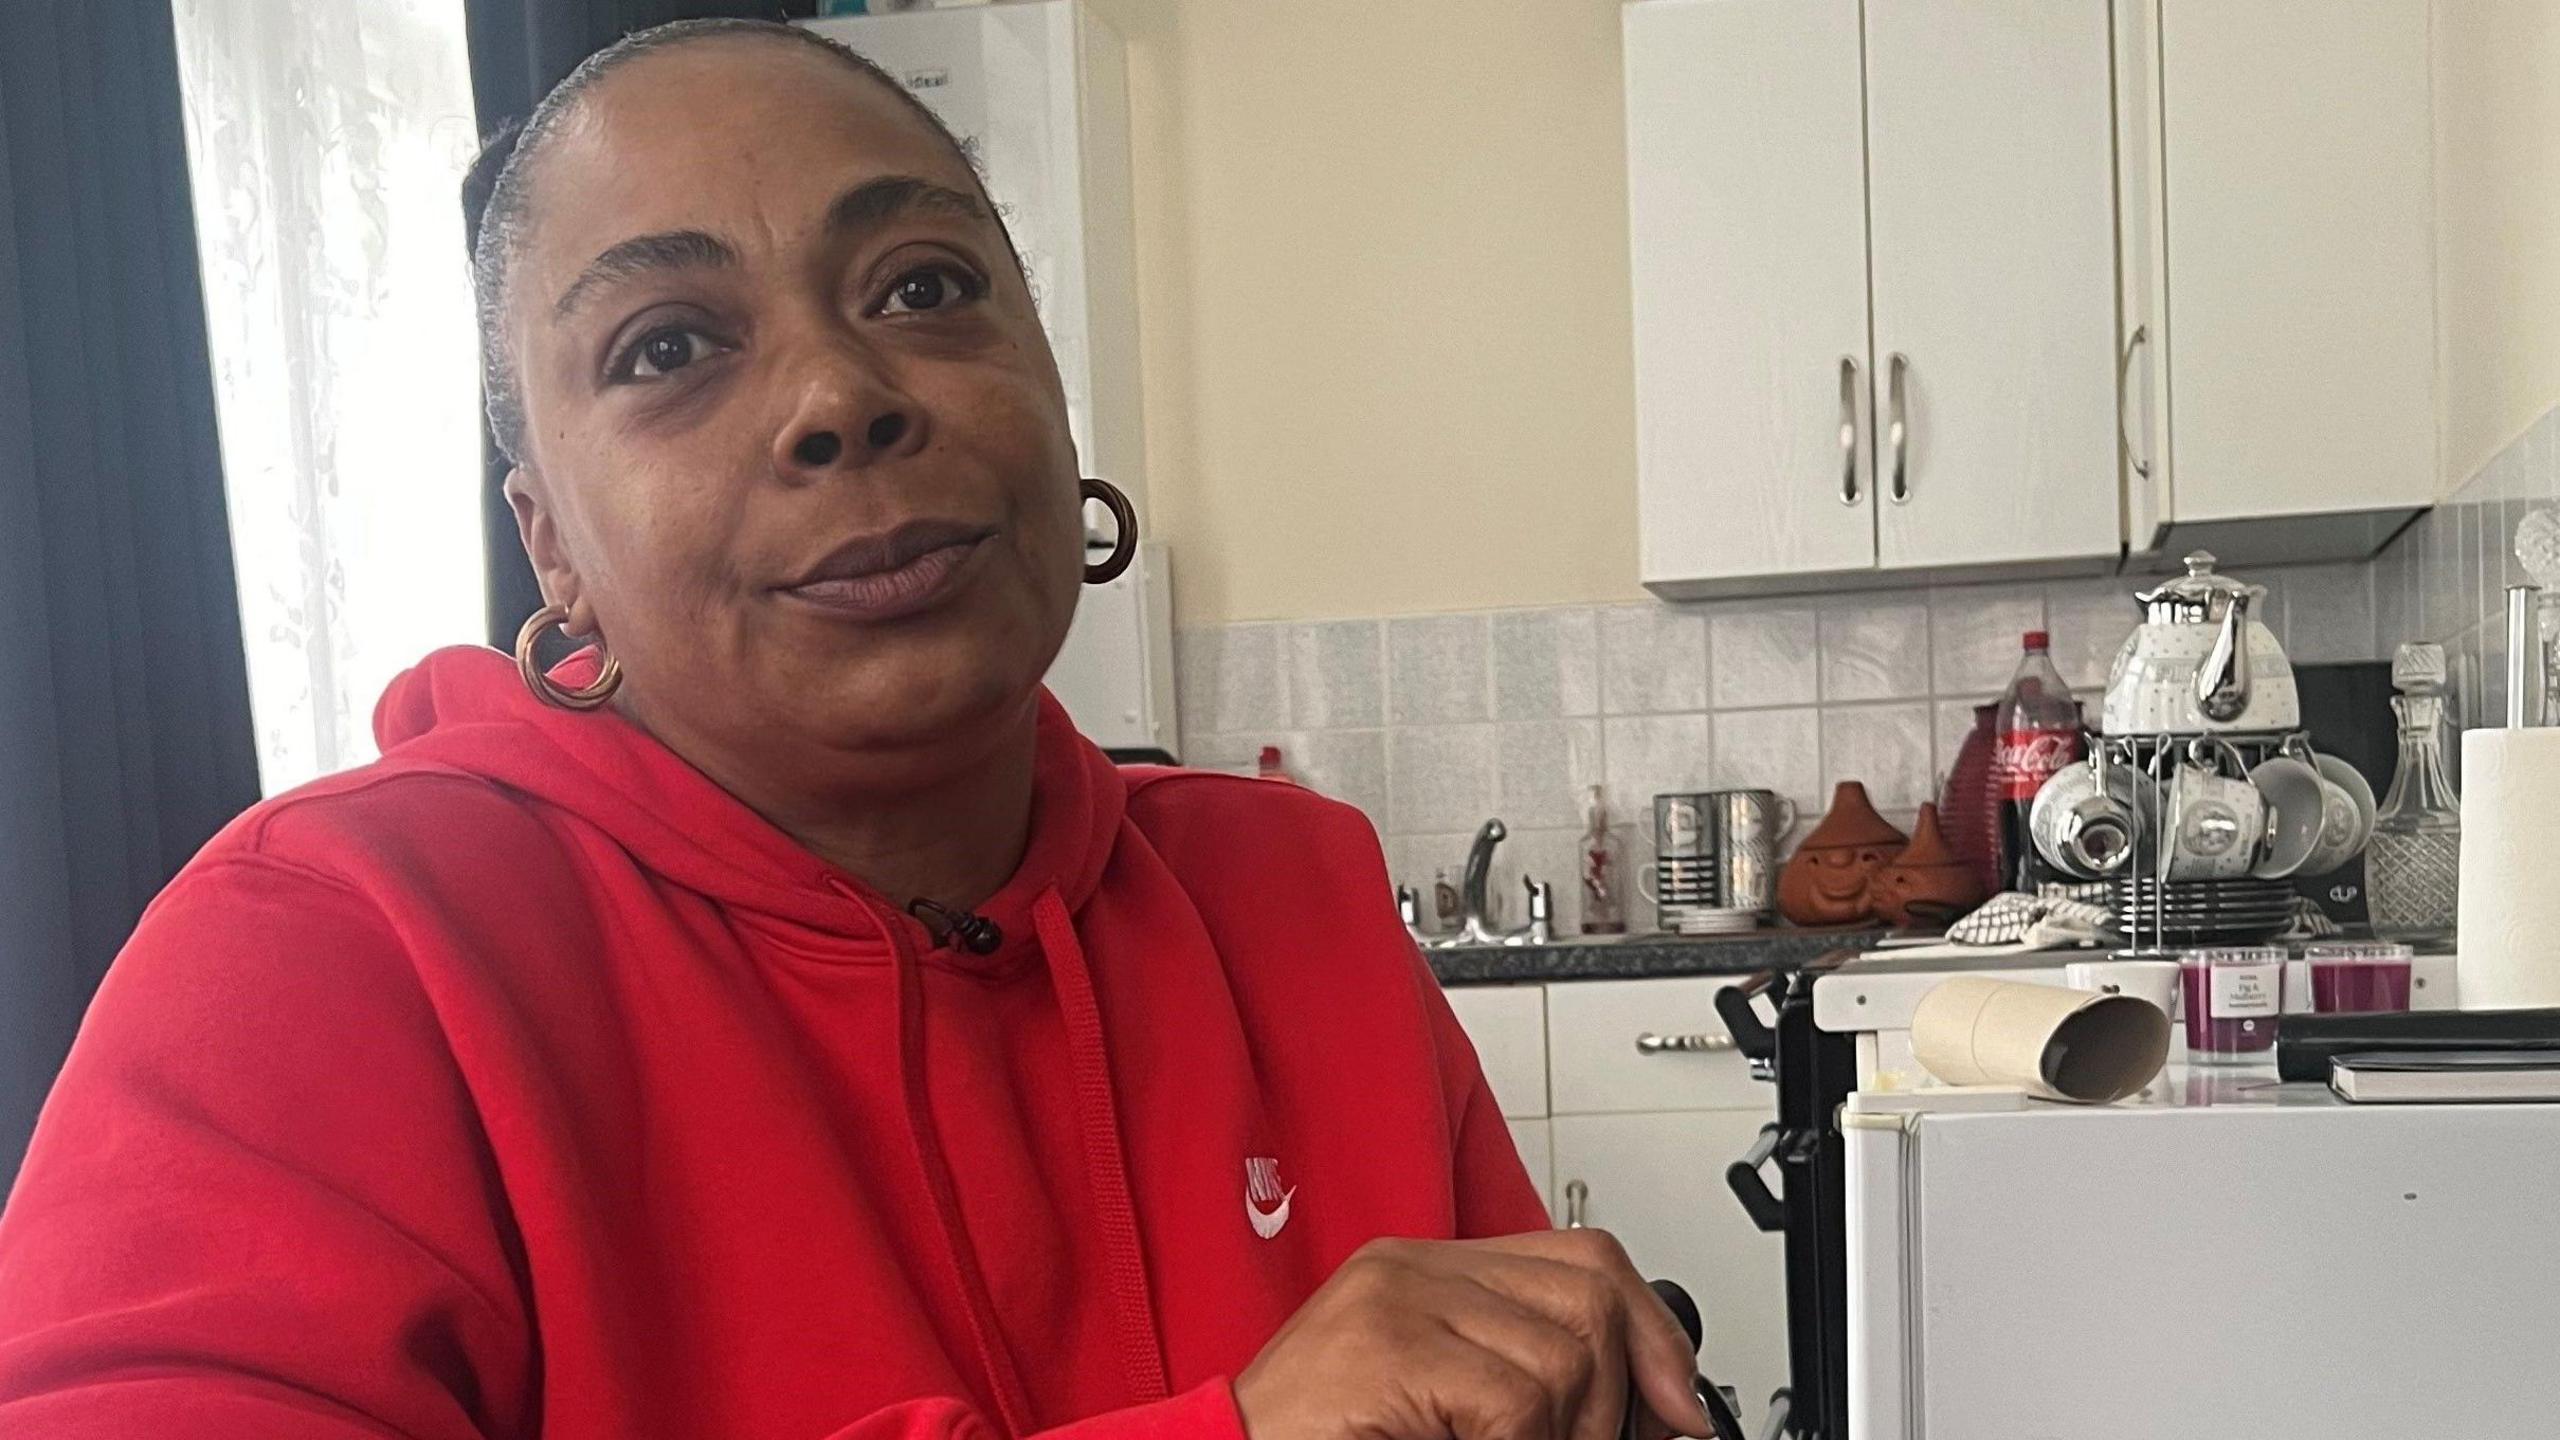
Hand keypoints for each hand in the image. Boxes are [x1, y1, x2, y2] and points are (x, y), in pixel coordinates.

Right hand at [1232, 1229, 1713, 1439]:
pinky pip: (1515, 1401)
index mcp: (1424, 1271)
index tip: (1680, 1407)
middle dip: (1622, 1392)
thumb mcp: (1438, 1405)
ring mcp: (1394, 1301)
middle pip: (1588, 1292)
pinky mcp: (1385, 1350)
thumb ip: (1516, 1384)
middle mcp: (1410, 1269)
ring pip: (1563, 1356)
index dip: (1651, 1332)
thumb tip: (1647, 1412)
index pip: (1581, 1257)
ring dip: (1564, 1435)